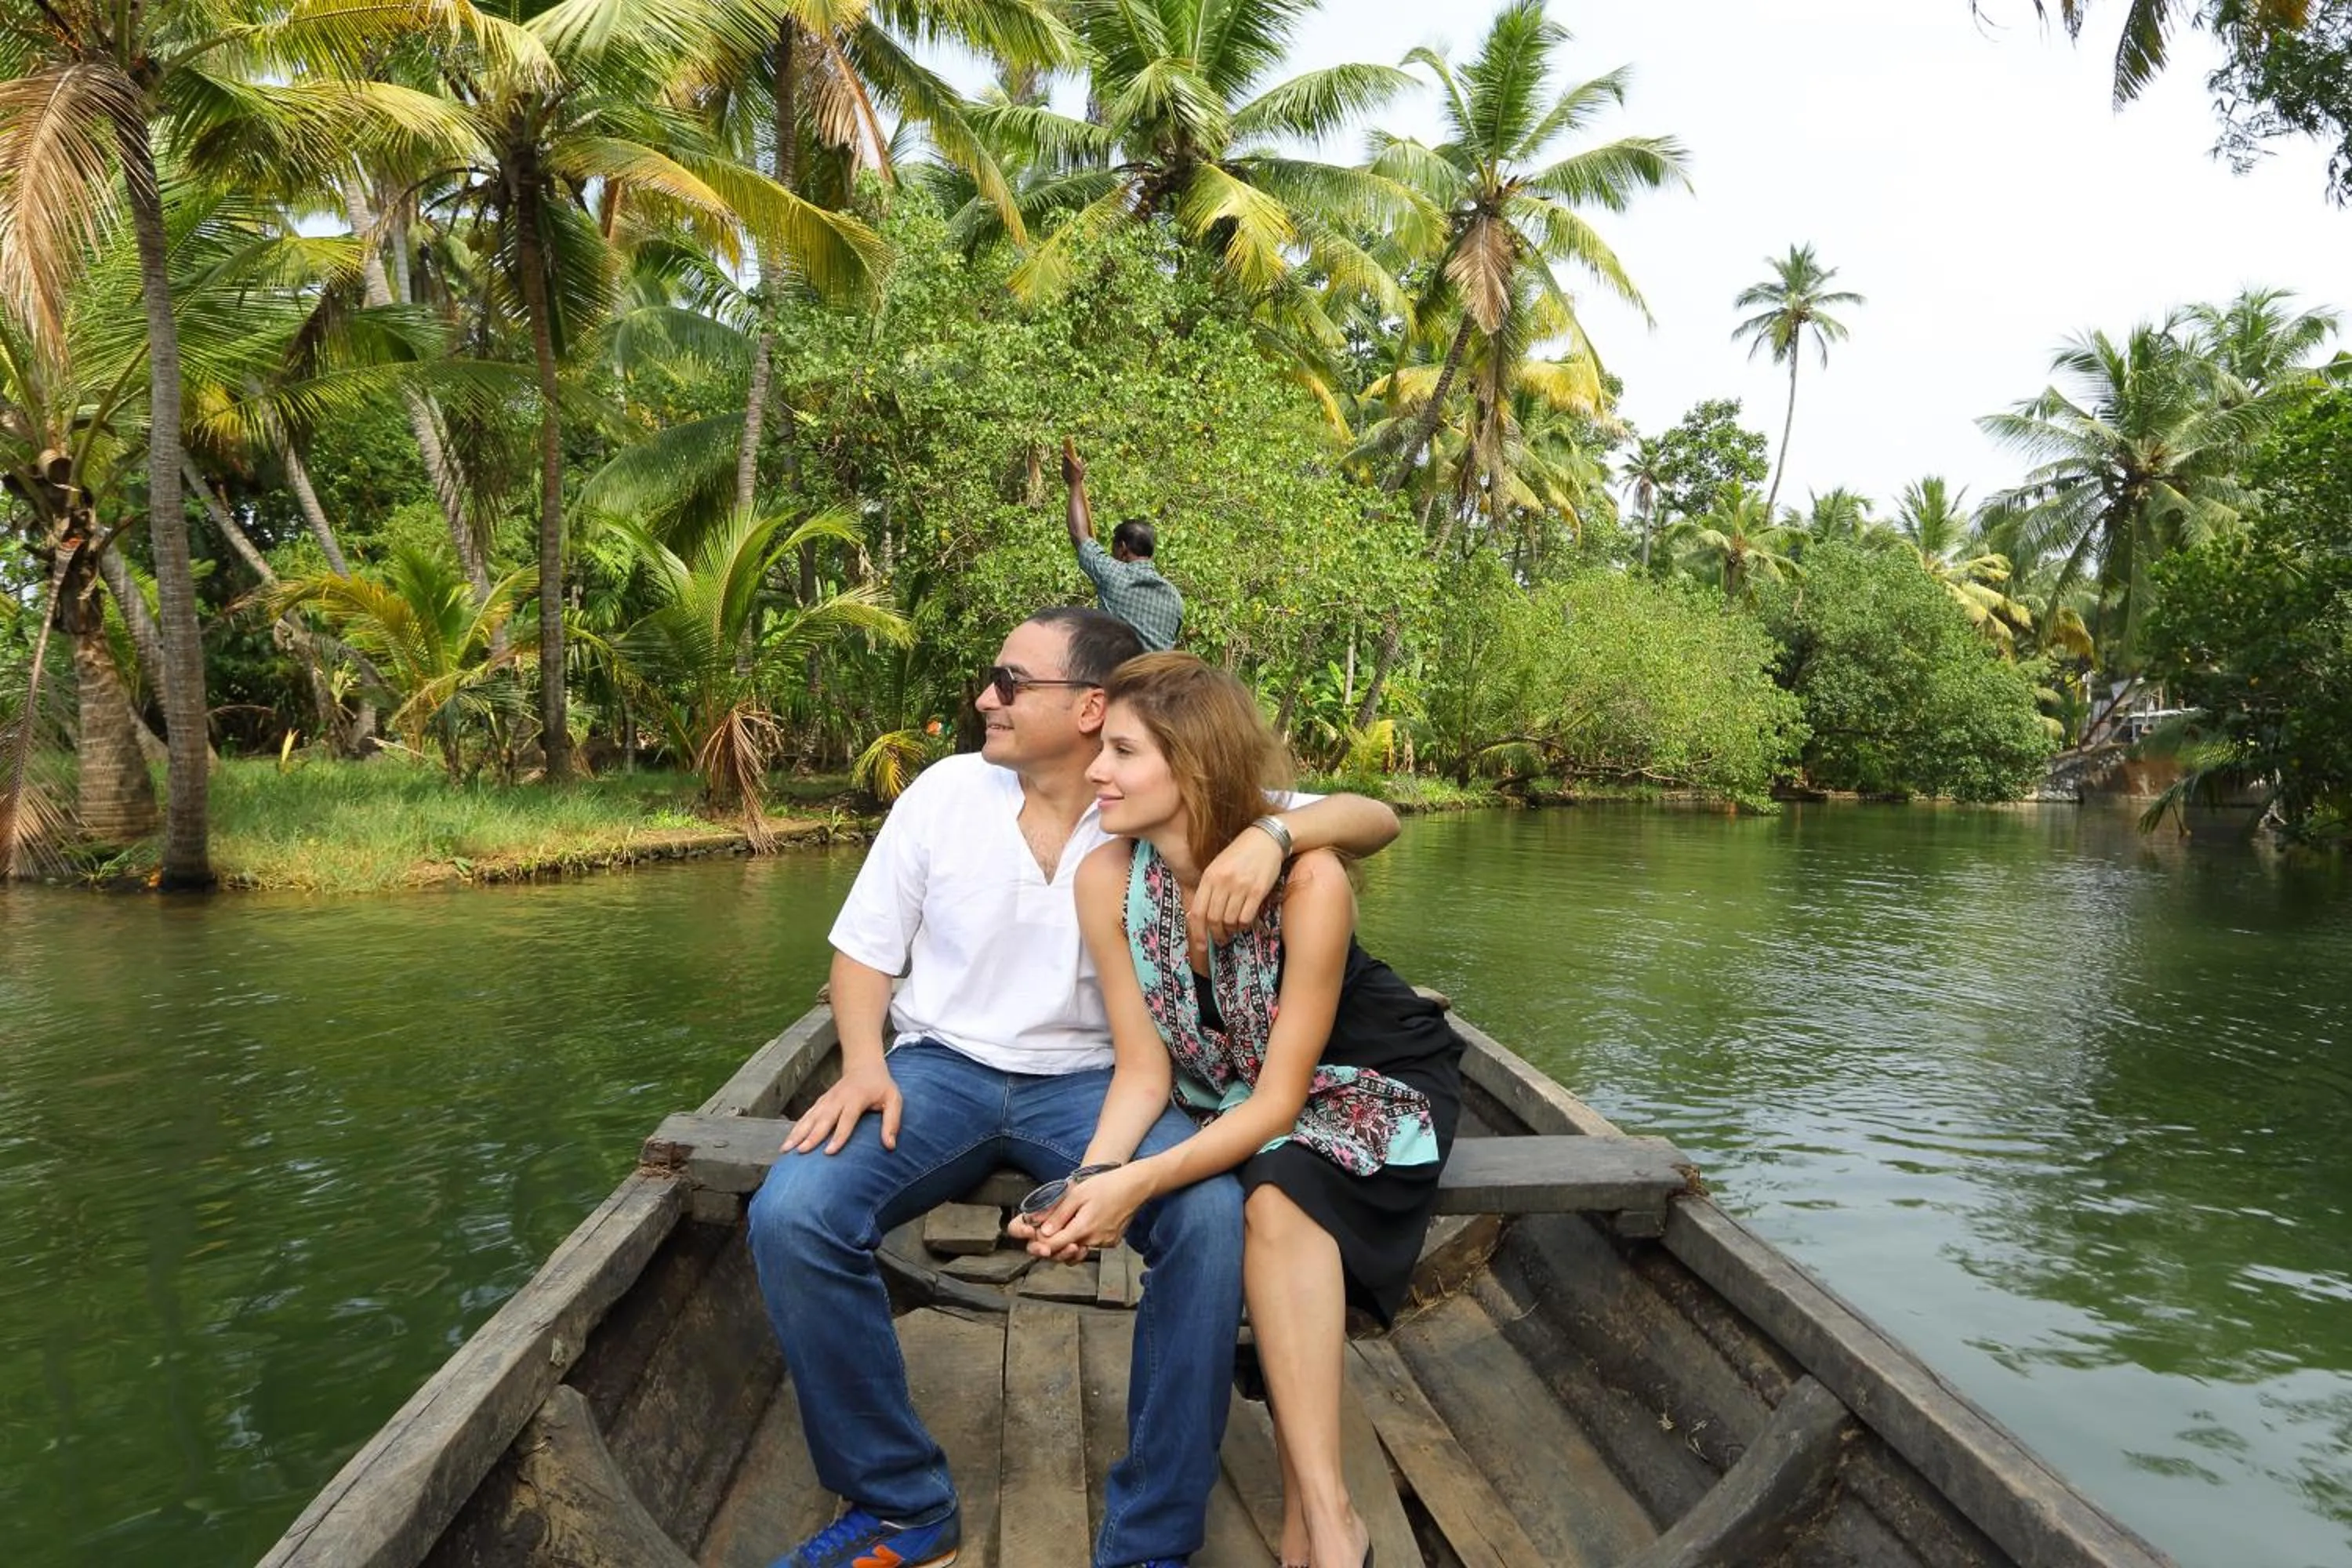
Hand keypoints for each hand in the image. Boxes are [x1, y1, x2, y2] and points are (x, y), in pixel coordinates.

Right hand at [782, 1061, 902, 1154]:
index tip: (829, 1152)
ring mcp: (827, 1099)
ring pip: (810, 1117)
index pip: (846, 1119)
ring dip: (797, 1133)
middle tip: (800, 1152)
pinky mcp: (820, 1101)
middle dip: (811, 1136)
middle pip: (823, 1119)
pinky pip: (806, 1116)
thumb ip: (892, 1122)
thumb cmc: (881, 1086)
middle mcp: (838, 1099)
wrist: (864, 1065)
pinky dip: (796, 1128)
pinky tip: (788, 1141)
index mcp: (856, 1098)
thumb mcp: (894, 1100)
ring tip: (786, 1149)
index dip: (838, 1136)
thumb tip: (890, 1146)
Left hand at [1009, 1165, 1150, 1261]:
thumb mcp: (1077, 1193)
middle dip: (1055, 1244)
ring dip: (1070, 1240)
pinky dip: (1085, 1237)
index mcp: (1083, 1228)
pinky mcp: (1112, 1242)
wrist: (1136, 1185)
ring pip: (1079, 1248)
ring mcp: (1105, 1243)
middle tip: (1051, 1229)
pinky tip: (1087, 1221)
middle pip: (1065, 1251)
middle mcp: (1095, 1240)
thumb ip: (1059, 1214)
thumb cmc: (1107, 1185)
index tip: (1037, 1235)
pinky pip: (1092, 1244)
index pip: (1054, 1247)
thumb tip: (1044, 1231)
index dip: (1042, 1243)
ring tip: (1071, 1221)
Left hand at [1061, 435, 1084, 487]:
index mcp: (1070, 464)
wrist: (1074, 485)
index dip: (1065, 452)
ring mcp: (1063, 470)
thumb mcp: (1082, 469)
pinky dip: (1064, 467)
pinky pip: (1063, 469)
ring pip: (1063, 464)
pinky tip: (1066, 466)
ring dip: (1064, 461)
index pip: (1066, 456)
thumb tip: (1078, 459)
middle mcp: (1066, 466)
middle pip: (1063, 460)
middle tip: (1064, 451)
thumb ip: (1080, 463)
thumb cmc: (1079, 477)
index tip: (1064, 449)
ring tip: (1065, 458)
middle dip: (1064, 456)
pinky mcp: (1062, 474)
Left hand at [1192, 820, 1283, 943]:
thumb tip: (1199, 916)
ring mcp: (1240, 887)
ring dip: (1231, 930)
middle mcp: (1223, 882)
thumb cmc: (1240, 854)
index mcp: (1209, 876)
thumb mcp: (1217, 866)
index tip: (1200, 945)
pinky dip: (1243, 925)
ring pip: (1230, 921)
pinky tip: (1243, 923)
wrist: (1266, 840)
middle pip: (1213, 919)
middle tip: (1220, 939)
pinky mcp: (1257, 891)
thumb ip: (1208, 888)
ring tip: (1233, 930)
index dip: (1197, 932)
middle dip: (1216, 934)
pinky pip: (1246, 917)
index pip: (1197, 911)